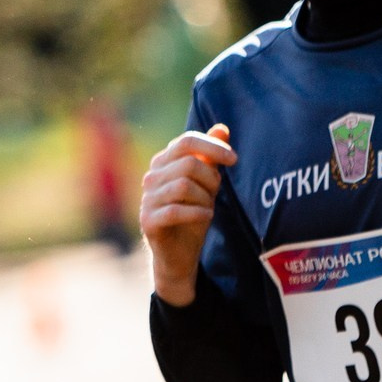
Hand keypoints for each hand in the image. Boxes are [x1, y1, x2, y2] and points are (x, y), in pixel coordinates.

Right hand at [142, 124, 236, 305]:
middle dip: (211, 178)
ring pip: (182, 186)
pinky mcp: (148, 221)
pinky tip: (205, 216)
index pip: (186, 141)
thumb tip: (222, 128)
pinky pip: (175, 210)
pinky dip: (197, 212)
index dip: (212, 147)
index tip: (233, 159)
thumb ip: (210, 156)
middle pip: (187, 163)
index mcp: (163, 162)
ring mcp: (147, 199)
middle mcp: (151, 177)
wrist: (178, 253)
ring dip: (204, 197)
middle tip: (216, 193)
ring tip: (207, 207)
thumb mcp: (206, 183)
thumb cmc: (192, 213)